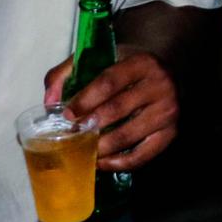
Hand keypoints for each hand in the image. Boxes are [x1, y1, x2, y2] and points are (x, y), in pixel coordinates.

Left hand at [43, 50, 179, 170]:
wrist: (169, 72)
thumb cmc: (128, 67)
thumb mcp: (101, 58)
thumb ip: (67, 73)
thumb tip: (49, 102)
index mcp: (142, 62)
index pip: (109, 82)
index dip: (85, 99)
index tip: (68, 115)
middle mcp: (160, 85)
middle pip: (117, 109)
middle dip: (89, 126)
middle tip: (70, 136)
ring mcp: (168, 111)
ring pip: (128, 136)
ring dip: (100, 147)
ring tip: (82, 151)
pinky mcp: (172, 133)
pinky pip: (142, 155)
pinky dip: (119, 163)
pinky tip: (102, 162)